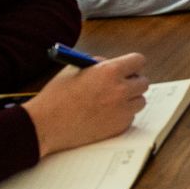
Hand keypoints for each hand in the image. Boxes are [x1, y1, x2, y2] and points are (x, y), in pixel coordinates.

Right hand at [23, 53, 148, 157]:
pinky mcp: (119, 127)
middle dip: (133, 82)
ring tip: (112, 101)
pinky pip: (130, 117)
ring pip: (140, 101)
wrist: (46, 125)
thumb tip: (111, 64)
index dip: (132, 64)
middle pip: (143, 82)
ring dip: (130, 100)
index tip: (129, 68)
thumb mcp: (74, 69)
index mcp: (110, 71)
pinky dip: (122, 115)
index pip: (138, 61)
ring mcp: (122, 110)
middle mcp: (120, 90)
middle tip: (122, 85)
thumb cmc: (56, 96)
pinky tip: (105, 115)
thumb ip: (98, 64)